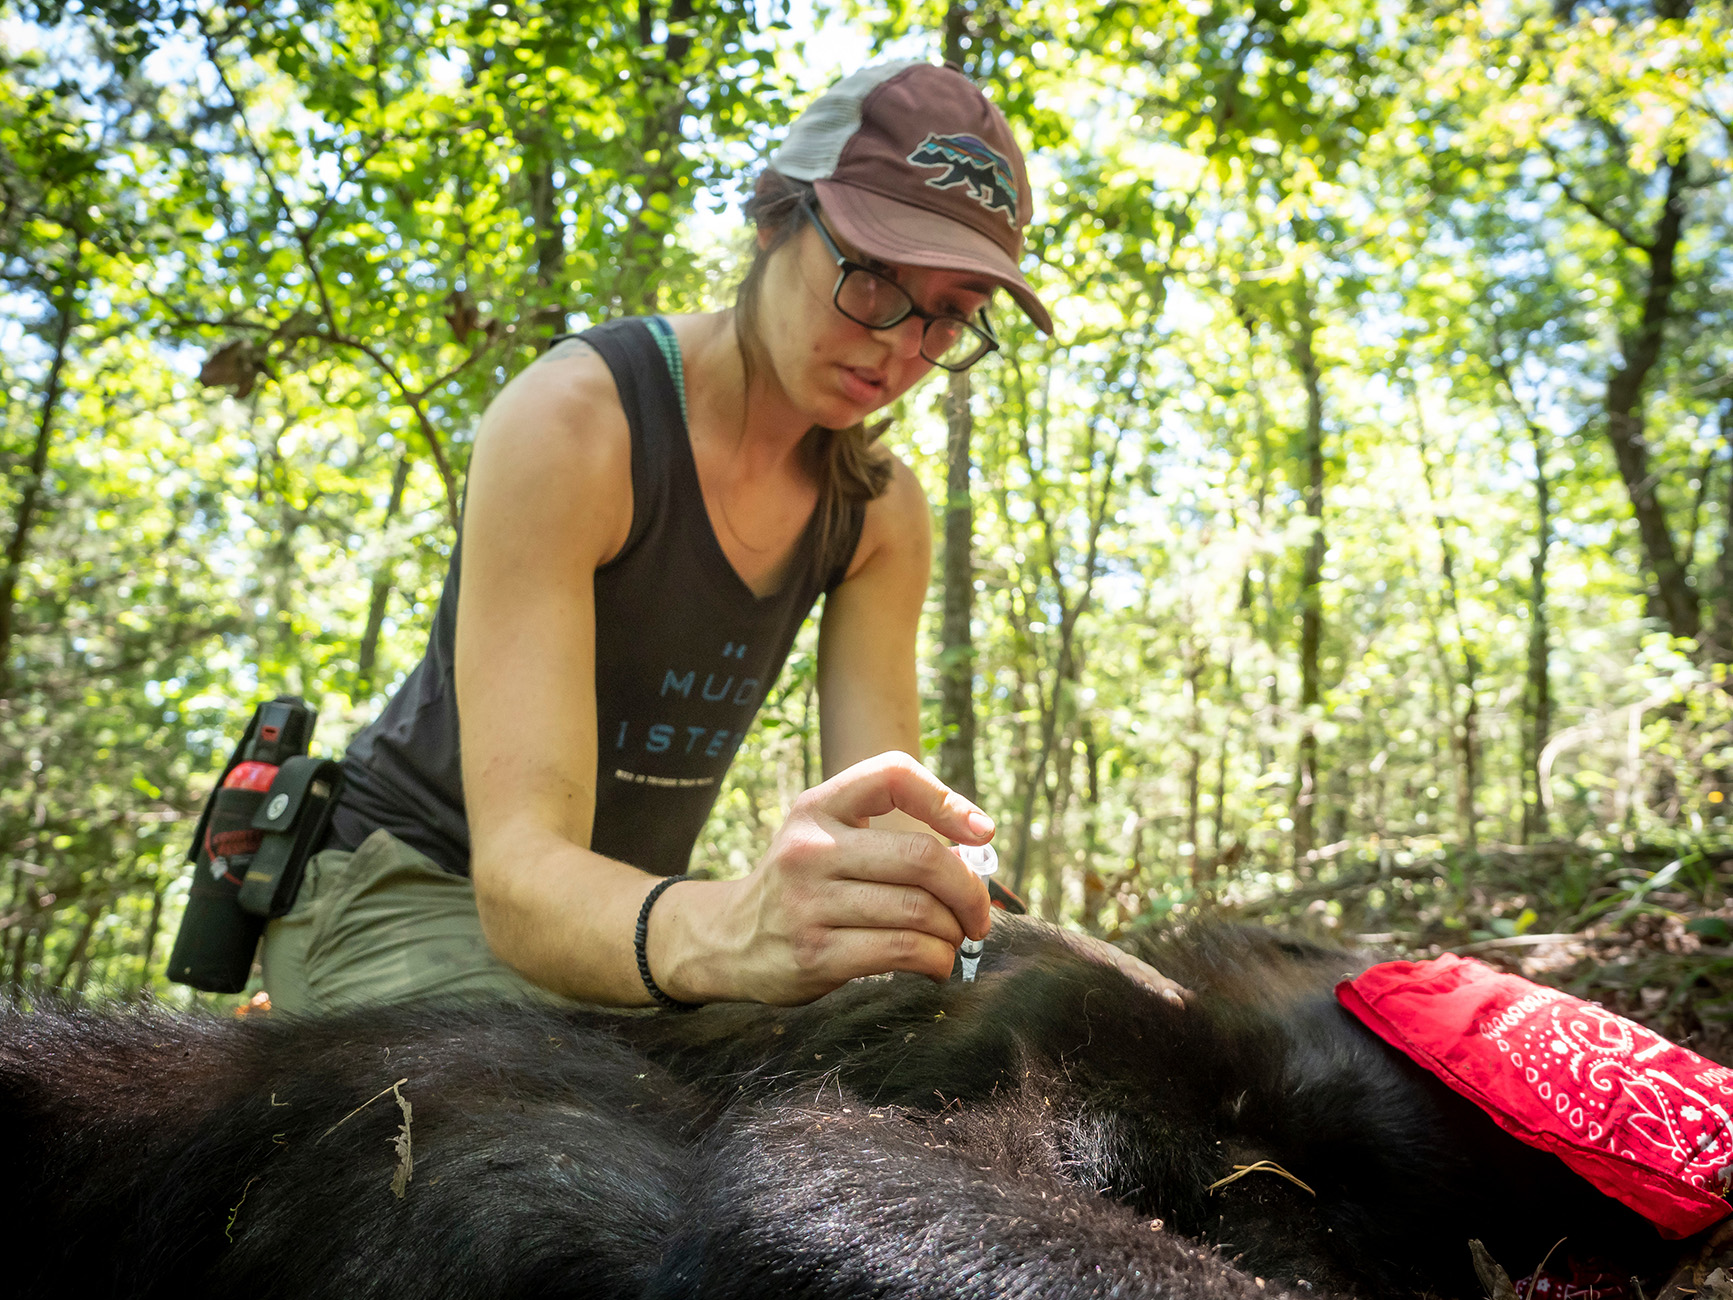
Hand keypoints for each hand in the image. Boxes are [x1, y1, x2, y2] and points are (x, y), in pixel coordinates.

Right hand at [663, 752, 994, 1004]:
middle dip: (969, 890)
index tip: (982, 833)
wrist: (727, 937)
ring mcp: (809, 903)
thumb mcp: (826, 834)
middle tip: (980, 913)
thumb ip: (887, 829)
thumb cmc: (803, 883)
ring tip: (954, 939)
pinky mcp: (816, 954)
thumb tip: (977, 842)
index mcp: (819, 807)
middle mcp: (811, 848)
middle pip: (923, 858)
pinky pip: (902, 952)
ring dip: (954, 932)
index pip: (893, 774)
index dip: (948, 800)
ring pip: (919, 912)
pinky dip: (936, 960)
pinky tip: (934, 963)